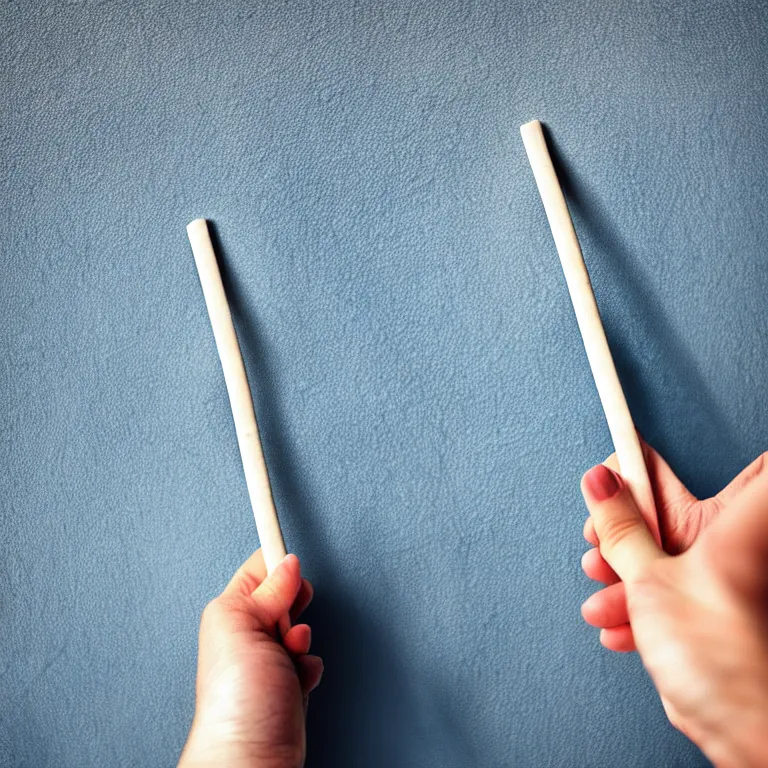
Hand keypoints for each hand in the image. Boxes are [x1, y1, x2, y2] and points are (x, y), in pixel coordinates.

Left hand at [178, 551, 322, 767]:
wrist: (251, 757)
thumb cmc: (237, 700)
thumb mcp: (246, 627)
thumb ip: (268, 590)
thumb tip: (286, 563)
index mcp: (231, 611)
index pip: (259, 569)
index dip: (279, 564)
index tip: (293, 560)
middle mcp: (247, 632)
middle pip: (285, 596)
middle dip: (296, 607)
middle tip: (287, 622)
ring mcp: (268, 658)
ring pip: (300, 627)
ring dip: (303, 640)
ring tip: (291, 656)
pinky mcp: (286, 682)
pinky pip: (309, 658)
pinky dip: (309, 665)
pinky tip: (298, 679)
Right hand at [581, 453, 767, 766]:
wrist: (740, 728)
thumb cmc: (721, 655)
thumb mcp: (651, 578)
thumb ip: (622, 527)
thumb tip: (600, 482)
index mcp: (737, 521)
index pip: (720, 462)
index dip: (662, 458)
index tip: (618, 461)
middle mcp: (733, 542)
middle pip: (667, 511)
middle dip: (624, 526)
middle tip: (598, 535)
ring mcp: (717, 575)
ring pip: (658, 552)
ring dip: (622, 573)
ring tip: (605, 593)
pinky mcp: (701, 605)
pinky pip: (662, 587)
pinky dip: (636, 603)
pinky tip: (618, 624)